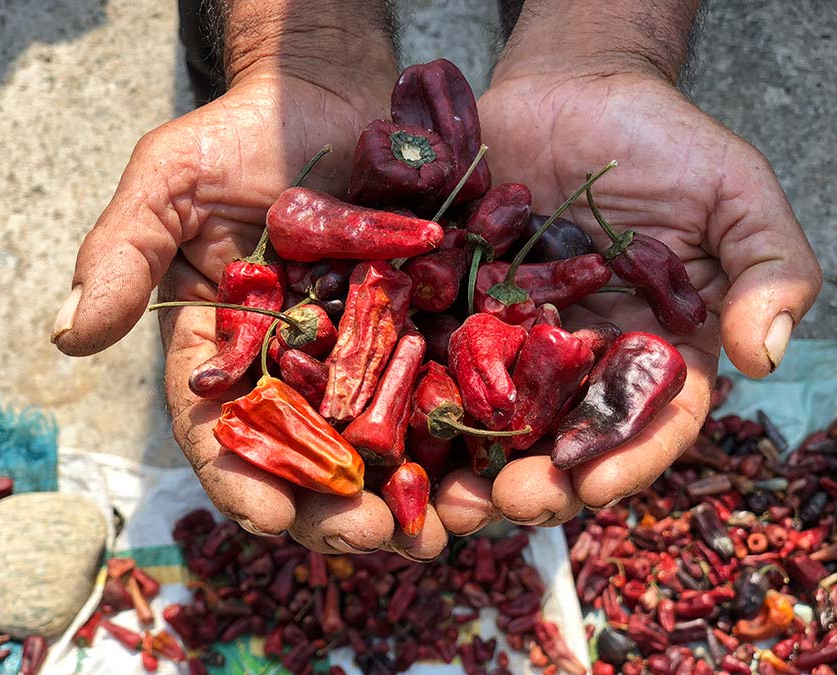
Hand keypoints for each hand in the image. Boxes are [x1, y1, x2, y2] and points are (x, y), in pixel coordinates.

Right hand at [50, 10, 450, 559]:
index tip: (269, 519)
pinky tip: (480, 471)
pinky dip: (454, 436)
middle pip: (306, 456)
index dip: (240, 478)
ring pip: (375, 443)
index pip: (222, 429)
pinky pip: (437, 391)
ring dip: (402, 494)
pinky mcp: (419, 333)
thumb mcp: (170, 184)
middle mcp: (290, 368)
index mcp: (223, 349)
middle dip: (332, 507)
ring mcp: (358, 356)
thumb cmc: (241, 136)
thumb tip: (65, 334)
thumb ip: (123, 254)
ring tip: (430, 531)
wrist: (329, 95)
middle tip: (368, 538)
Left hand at [439, 50, 819, 526]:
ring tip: (439, 496)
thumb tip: (765, 355)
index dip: (624, 461)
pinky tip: (391, 422)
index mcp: (652, 353)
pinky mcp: (459, 312)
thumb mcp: (733, 194)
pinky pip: (435, 357)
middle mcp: (581, 364)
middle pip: (561, 441)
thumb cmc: (662, 140)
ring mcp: (514, 343)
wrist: (572, 90)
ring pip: (491, 419)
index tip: (590, 485)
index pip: (647, 425)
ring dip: (466, 465)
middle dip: (535, 482)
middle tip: (503, 503)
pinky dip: (415, 393)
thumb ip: (769, 267)